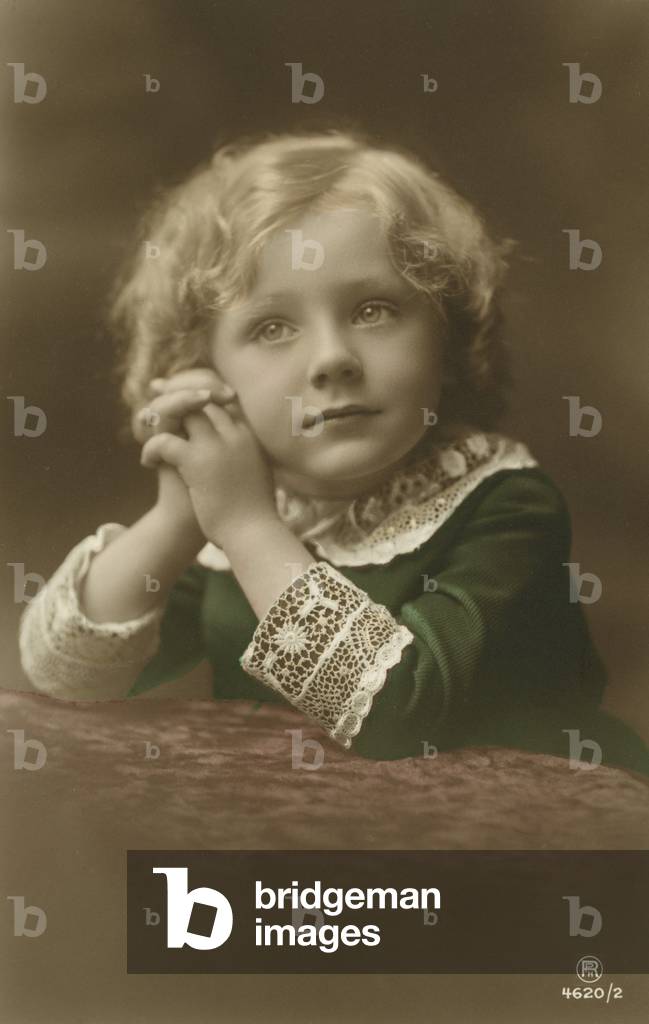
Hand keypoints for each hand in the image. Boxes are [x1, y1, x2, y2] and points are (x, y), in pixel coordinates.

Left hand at [139, 381, 277, 545]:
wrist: (254, 534)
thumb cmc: (254, 512)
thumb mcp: (255, 473)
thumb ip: (243, 455)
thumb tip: (231, 452)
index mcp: (249, 434)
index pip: (222, 395)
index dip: (197, 388)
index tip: (177, 389)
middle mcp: (235, 432)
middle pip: (201, 394)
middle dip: (175, 391)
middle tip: (153, 394)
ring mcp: (217, 445)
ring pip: (182, 409)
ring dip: (160, 415)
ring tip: (146, 428)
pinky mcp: (198, 461)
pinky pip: (165, 440)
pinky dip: (151, 448)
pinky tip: (148, 463)